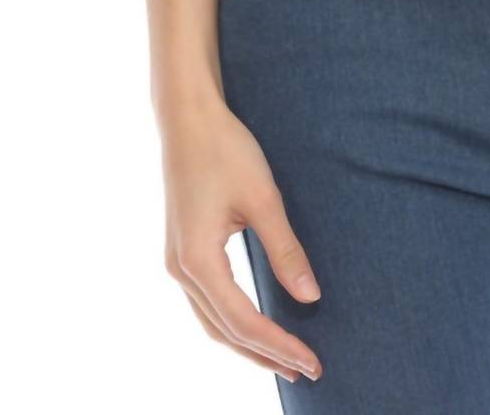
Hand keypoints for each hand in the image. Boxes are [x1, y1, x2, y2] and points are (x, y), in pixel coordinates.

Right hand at [160, 97, 322, 383]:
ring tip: (284, 360)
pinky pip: (207, 302)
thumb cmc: (225, 150)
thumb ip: (286, 250)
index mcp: (197, 261)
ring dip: (247, 344)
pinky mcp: (182, 251)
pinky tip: (255, 325)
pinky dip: (233, 322)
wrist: (188, 119)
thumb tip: (310, 296)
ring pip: (212, 322)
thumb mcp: (263, 197)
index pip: (243, 320)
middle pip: (224, 331)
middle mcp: (181, 270)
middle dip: (265, 354)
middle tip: (306, 370)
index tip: (312, 361)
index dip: (279, 344)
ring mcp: (177, 262)